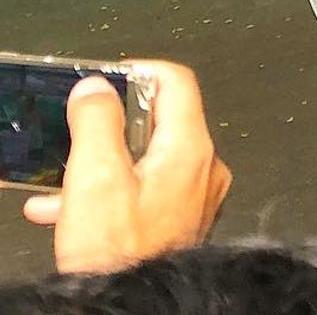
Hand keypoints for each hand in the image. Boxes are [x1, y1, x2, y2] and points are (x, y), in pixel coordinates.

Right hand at [23, 61, 231, 274]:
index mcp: (190, 148)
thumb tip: (97, 87)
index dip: (141, 71)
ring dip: (106, 162)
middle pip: (162, 120)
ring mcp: (194, 198)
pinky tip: (72, 211)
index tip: (112, 75)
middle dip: (116, 122)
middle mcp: (202, 169)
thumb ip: (97, 122)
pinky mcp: (180, 224)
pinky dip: (112, 192)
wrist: (132, 310)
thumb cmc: (122, 256)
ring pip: (148, 159)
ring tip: (68, 176)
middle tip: (86, 126)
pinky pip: (147, 192)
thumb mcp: (97, 178)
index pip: (177, 82)